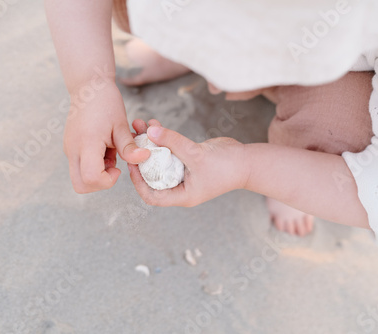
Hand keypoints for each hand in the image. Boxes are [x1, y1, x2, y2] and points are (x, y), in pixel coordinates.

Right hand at [64, 84, 149, 192]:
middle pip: (80, 185)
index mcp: (86, 144)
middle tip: (114, 167)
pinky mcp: (70, 147)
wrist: (88, 86)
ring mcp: (69, 149)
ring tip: (111, 153)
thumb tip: (144, 159)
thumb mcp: (121, 125)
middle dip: (100, 184)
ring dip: (98, 173)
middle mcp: (73, 149)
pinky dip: (94, 164)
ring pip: (79, 177)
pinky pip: (80, 166)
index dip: (107, 181)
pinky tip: (106, 148)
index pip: (91, 179)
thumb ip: (130, 146)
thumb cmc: (107, 103)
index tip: (119, 168)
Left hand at [128, 119, 248, 206]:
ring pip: (159, 158)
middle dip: (140, 155)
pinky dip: (162, 137)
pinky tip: (153, 123)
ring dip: (149, 142)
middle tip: (129, 138)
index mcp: (182, 195)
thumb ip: (173, 142)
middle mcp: (180, 185)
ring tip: (138, 124)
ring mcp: (184, 172)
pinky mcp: (189, 159)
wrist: (248, 161)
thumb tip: (150, 130)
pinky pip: (170, 149)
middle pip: (152, 174)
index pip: (152, 195)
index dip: (138, 181)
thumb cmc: (227, 166)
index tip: (131, 162)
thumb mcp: (196, 154)